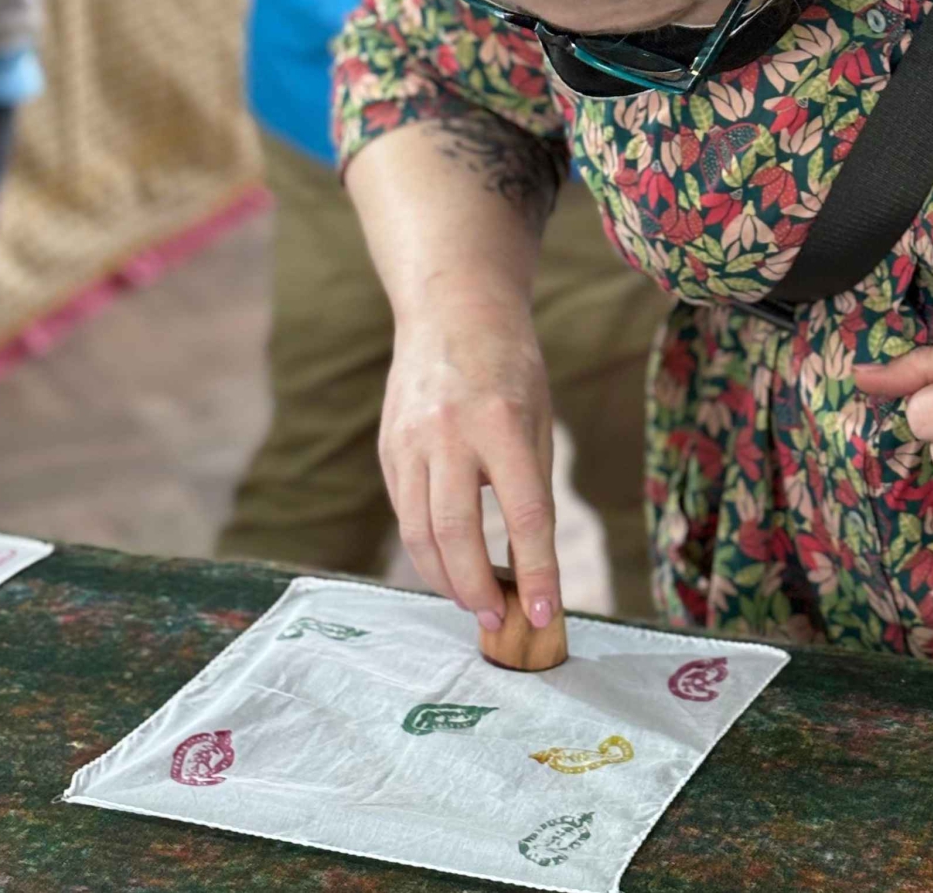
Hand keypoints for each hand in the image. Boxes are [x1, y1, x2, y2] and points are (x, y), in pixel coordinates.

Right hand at [380, 290, 559, 630]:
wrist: (451, 311)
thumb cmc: (510, 368)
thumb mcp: (540, 420)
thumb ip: (533, 487)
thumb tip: (529, 563)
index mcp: (502, 423)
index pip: (524, 515)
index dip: (537, 572)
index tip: (544, 614)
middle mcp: (448, 433)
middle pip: (456, 533)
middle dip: (476, 587)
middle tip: (495, 620)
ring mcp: (409, 441)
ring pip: (419, 531)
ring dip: (444, 578)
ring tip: (471, 602)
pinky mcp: (388, 449)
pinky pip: (406, 512)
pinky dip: (426, 547)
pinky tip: (446, 565)